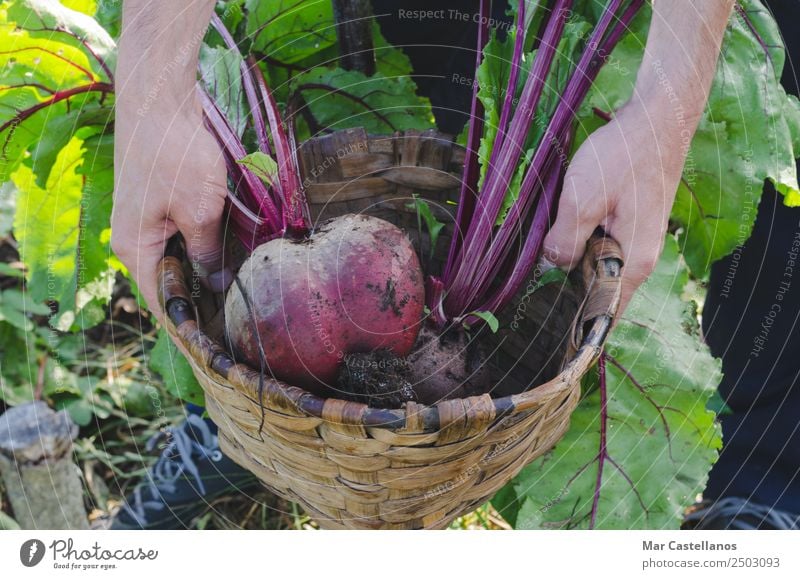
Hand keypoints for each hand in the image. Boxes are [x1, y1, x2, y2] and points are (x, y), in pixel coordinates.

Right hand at [111, 96, 228, 321]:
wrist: (160, 99)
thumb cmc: (176, 154)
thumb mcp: (200, 211)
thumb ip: (207, 253)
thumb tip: (216, 284)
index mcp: (137, 249)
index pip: (163, 302)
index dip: (188, 326)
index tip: (214, 348)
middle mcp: (136, 240)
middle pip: (171, 284)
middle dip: (202, 303)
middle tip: (237, 325)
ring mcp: (146, 222)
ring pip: (179, 260)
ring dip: (206, 277)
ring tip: (239, 299)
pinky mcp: (160, 205)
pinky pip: (182, 239)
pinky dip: (204, 251)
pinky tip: (230, 260)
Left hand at [543, 99, 685, 315]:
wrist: (657, 119)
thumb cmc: (624, 156)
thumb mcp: (583, 199)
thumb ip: (566, 239)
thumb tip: (552, 266)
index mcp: (633, 262)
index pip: (605, 312)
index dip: (578, 326)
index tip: (549, 336)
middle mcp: (638, 259)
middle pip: (598, 291)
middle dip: (567, 293)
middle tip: (530, 295)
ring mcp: (635, 241)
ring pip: (596, 267)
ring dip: (571, 265)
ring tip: (538, 267)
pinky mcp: (628, 225)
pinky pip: (600, 247)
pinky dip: (579, 245)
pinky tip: (558, 236)